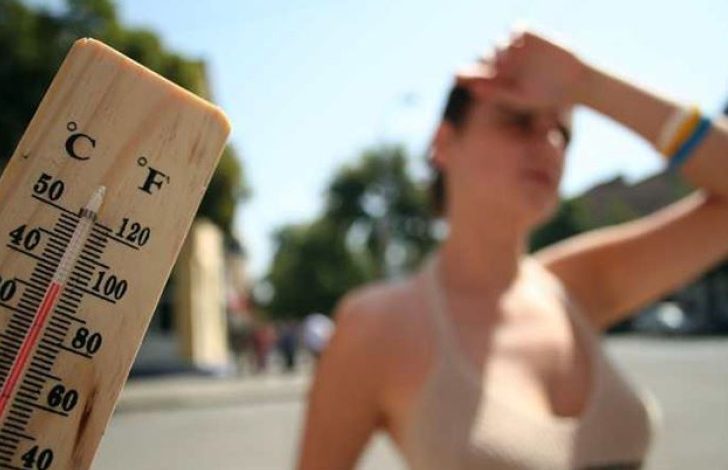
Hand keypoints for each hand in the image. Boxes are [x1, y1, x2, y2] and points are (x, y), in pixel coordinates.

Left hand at [457, 29, 589, 108]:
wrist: (574, 83)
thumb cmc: (545, 96)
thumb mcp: (518, 97)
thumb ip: (495, 92)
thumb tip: (472, 90)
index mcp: (499, 77)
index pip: (477, 73)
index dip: (466, 74)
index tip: (456, 76)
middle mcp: (505, 61)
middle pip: (487, 56)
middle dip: (487, 63)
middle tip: (493, 71)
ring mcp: (517, 47)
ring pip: (499, 43)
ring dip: (500, 51)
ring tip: (505, 63)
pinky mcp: (531, 35)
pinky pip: (517, 29)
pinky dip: (515, 35)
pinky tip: (517, 45)